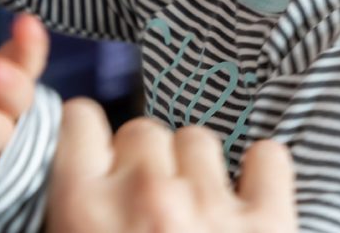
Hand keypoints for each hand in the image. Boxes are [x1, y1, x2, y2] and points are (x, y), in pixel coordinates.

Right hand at [47, 102, 297, 232]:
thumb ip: (70, 211)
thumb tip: (75, 182)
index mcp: (86, 208)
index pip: (80, 118)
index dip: (87, 138)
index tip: (96, 159)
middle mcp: (148, 193)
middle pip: (144, 130)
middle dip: (145, 163)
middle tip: (146, 211)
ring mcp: (211, 206)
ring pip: (200, 140)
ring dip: (196, 171)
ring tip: (194, 217)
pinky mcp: (269, 222)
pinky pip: (269, 158)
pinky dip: (263, 175)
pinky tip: (250, 199)